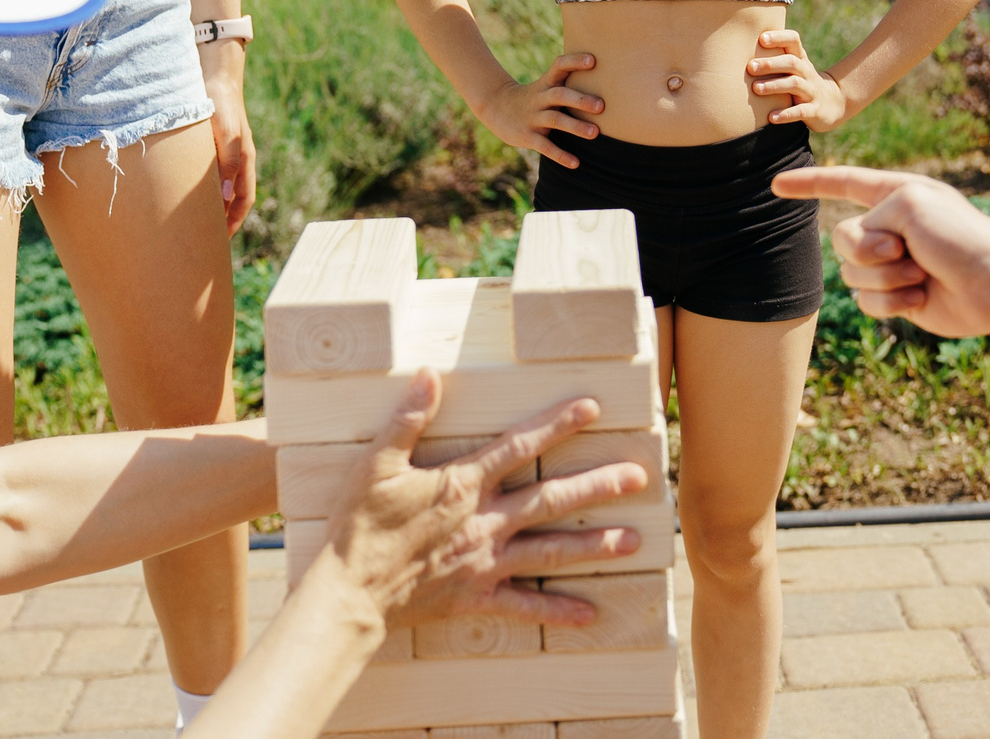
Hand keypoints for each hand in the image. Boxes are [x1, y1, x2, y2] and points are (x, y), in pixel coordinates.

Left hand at [203, 43, 256, 230]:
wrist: (212, 73)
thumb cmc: (219, 103)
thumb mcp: (226, 132)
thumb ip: (228, 163)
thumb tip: (226, 198)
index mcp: (244, 160)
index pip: (244, 200)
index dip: (234, 221)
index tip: (220, 241)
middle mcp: (235, 160)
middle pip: (231, 198)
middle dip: (220, 220)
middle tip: (203, 240)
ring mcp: (223, 152)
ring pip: (218, 188)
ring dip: (208, 206)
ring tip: (190, 223)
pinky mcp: (208, 145)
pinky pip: (205, 174)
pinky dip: (198, 189)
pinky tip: (182, 193)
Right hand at [322, 373, 650, 629]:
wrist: (349, 594)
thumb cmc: (359, 526)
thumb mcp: (376, 464)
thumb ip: (407, 419)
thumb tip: (430, 375)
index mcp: (463, 483)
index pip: (519, 445)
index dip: (556, 423)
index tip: (592, 407)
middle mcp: (485, 521)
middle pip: (552, 499)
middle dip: (598, 485)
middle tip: (640, 477)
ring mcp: (486, 562)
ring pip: (551, 551)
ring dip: (594, 545)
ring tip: (633, 541)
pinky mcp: (478, 597)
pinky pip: (525, 606)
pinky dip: (557, 611)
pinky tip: (590, 613)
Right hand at [479, 52, 603, 169]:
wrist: (496, 107)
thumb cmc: (534, 96)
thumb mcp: (546, 85)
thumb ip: (569, 81)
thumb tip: (607, 77)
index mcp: (546, 83)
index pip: (559, 66)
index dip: (575, 62)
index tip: (593, 60)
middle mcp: (540, 98)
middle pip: (559, 95)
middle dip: (580, 100)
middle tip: (601, 106)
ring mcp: (532, 117)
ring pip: (554, 120)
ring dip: (575, 127)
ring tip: (594, 133)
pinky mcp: (527, 136)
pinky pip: (545, 146)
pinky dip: (560, 155)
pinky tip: (575, 163)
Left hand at [747, 29, 850, 129]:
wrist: (834, 103)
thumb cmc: (803, 81)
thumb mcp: (794, 67)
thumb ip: (775, 56)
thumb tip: (739, 45)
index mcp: (800, 59)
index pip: (793, 41)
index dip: (779, 38)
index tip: (762, 38)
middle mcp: (806, 72)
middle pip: (791, 62)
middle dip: (771, 64)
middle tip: (750, 67)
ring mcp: (811, 91)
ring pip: (794, 84)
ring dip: (774, 86)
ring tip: (756, 88)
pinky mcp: (814, 111)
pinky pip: (800, 112)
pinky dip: (785, 114)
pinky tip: (771, 117)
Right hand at [770, 165, 989, 336]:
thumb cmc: (960, 237)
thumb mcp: (908, 205)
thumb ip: (868, 223)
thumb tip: (868, 260)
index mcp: (894, 195)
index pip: (842, 184)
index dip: (809, 184)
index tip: (777, 185)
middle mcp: (890, 228)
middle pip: (842, 238)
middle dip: (868, 249)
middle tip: (905, 250)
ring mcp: (892, 264)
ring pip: (851, 274)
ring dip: (886, 277)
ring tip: (921, 275)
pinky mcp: (897, 297)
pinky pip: (866, 302)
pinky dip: (893, 301)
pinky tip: (923, 297)